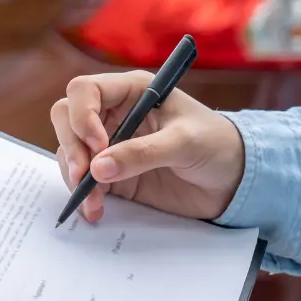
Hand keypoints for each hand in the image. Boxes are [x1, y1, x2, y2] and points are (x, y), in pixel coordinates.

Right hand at [50, 71, 245, 221]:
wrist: (234, 182)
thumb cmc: (218, 145)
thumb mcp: (185, 143)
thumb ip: (142, 153)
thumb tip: (98, 169)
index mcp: (131, 91)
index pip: (85, 90)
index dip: (82, 115)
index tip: (99, 145)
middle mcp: (113, 114)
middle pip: (66, 118)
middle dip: (71, 146)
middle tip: (84, 174)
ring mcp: (109, 145)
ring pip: (69, 151)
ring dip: (74, 175)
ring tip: (93, 201)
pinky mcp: (110, 174)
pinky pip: (82, 180)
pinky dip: (83, 195)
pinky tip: (95, 210)